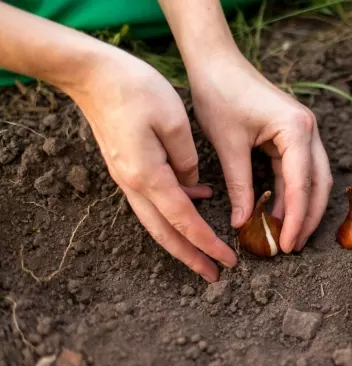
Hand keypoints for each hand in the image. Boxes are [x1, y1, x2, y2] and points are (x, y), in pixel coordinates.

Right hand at [69, 52, 236, 282]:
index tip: (228, 261)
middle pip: (165, 232)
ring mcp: (127, 177)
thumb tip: (194, 185)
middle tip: (214, 275)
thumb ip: (187, 159)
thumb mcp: (174, 121)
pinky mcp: (127, 167)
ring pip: (156, 220)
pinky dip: (175, 208)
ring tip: (206, 251)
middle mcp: (134, 183)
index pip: (184, 221)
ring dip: (182, 239)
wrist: (93, 74)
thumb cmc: (136, 89)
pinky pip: (153, 198)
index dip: (207, 244)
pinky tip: (198, 198)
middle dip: (191, 257)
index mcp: (149, 175)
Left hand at [187, 53, 332, 252]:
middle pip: (319, 183)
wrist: (216, 62)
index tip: (287, 245)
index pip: (302, 184)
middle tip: (292, 247)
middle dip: (308, 218)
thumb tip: (243, 223)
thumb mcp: (228, 145)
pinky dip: (291, 193)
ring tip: (288, 236)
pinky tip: (279, 213)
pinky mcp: (293, 134)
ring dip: (302, 207)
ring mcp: (304, 131)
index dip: (296, 218)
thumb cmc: (220, 95)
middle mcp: (308, 130)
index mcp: (296, 129)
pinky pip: (298, 170)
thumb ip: (240, 185)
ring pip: (313, 179)